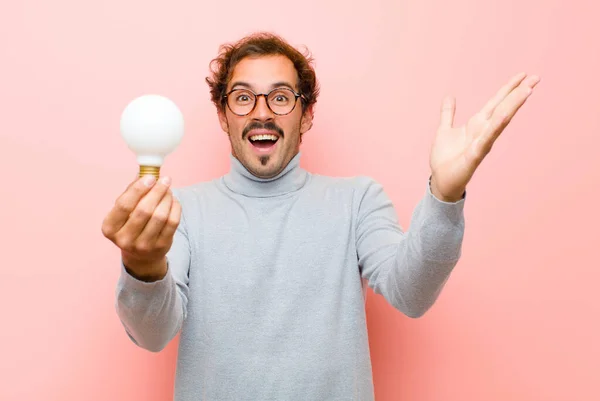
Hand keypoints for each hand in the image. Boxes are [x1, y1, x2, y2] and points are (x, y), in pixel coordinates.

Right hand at [101, 175, 180, 280]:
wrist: (141, 255)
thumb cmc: (131, 225)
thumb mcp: (124, 211)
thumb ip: (131, 192)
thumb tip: (144, 172)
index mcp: (110, 228)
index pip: (124, 205)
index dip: (138, 189)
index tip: (150, 177)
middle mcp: (124, 239)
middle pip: (144, 210)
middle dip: (157, 191)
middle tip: (165, 180)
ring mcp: (144, 246)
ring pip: (160, 216)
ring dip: (167, 198)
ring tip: (168, 190)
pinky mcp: (161, 246)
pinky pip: (172, 222)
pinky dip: (175, 207)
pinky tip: (173, 201)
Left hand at [429, 72, 540, 201]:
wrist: (441, 181)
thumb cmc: (445, 159)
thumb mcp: (444, 130)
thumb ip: (448, 114)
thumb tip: (449, 96)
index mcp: (477, 124)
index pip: (496, 102)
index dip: (508, 88)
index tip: (523, 74)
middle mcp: (483, 131)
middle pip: (503, 108)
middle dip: (518, 93)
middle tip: (536, 78)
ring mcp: (482, 143)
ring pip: (500, 121)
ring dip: (513, 105)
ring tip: (527, 90)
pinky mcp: (476, 155)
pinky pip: (487, 139)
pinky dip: (496, 127)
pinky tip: (505, 115)